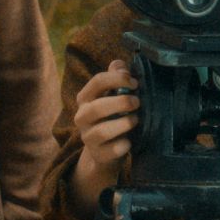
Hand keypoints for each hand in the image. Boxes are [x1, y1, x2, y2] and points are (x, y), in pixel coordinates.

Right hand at [68, 60, 141, 217]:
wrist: (104, 151)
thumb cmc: (111, 117)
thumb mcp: (111, 96)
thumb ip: (115, 78)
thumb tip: (120, 64)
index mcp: (85, 98)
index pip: (97, 82)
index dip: (117, 79)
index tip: (134, 82)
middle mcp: (82, 117)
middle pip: (96, 108)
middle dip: (121, 103)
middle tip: (138, 102)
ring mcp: (88, 138)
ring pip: (101, 131)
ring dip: (122, 124)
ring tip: (135, 120)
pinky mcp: (98, 155)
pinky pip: (110, 151)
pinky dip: (122, 145)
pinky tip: (129, 142)